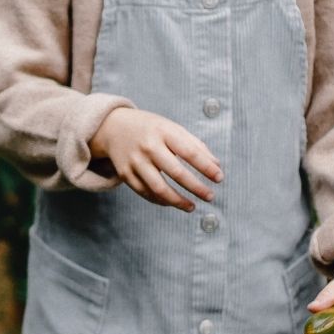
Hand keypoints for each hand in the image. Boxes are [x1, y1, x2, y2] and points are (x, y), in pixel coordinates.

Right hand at [89, 108, 222, 211]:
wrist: (113, 127)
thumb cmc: (151, 129)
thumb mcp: (172, 128)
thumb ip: (195, 145)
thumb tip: (216, 166)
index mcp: (163, 131)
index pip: (189, 151)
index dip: (206, 167)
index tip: (219, 178)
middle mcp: (148, 146)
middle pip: (176, 172)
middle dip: (196, 187)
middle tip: (210, 196)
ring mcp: (135, 161)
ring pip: (159, 188)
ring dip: (178, 201)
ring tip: (192, 206)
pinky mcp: (125, 174)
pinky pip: (145, 193)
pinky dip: (161, 201)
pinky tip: (172, 203)